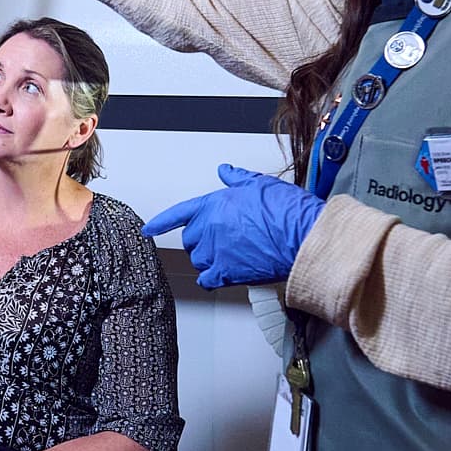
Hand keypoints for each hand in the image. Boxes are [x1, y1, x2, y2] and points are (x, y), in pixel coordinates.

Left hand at [143, 164, 323, 289]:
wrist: (301, 235)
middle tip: (218, 238)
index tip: (149, 229)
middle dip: (199, 238)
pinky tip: (218, 276)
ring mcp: (216, 253)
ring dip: (206, 258)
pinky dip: (210, 279)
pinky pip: (207, 280)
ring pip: (198, 259)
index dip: (160, 222)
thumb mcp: (259, 184)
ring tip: (226, 253)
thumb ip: (236, 178)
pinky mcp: (227, 273)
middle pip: (190, 239)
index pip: (178, 214)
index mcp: (213, 205)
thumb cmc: (284, 210)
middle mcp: (209, 229)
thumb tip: (226, 170)